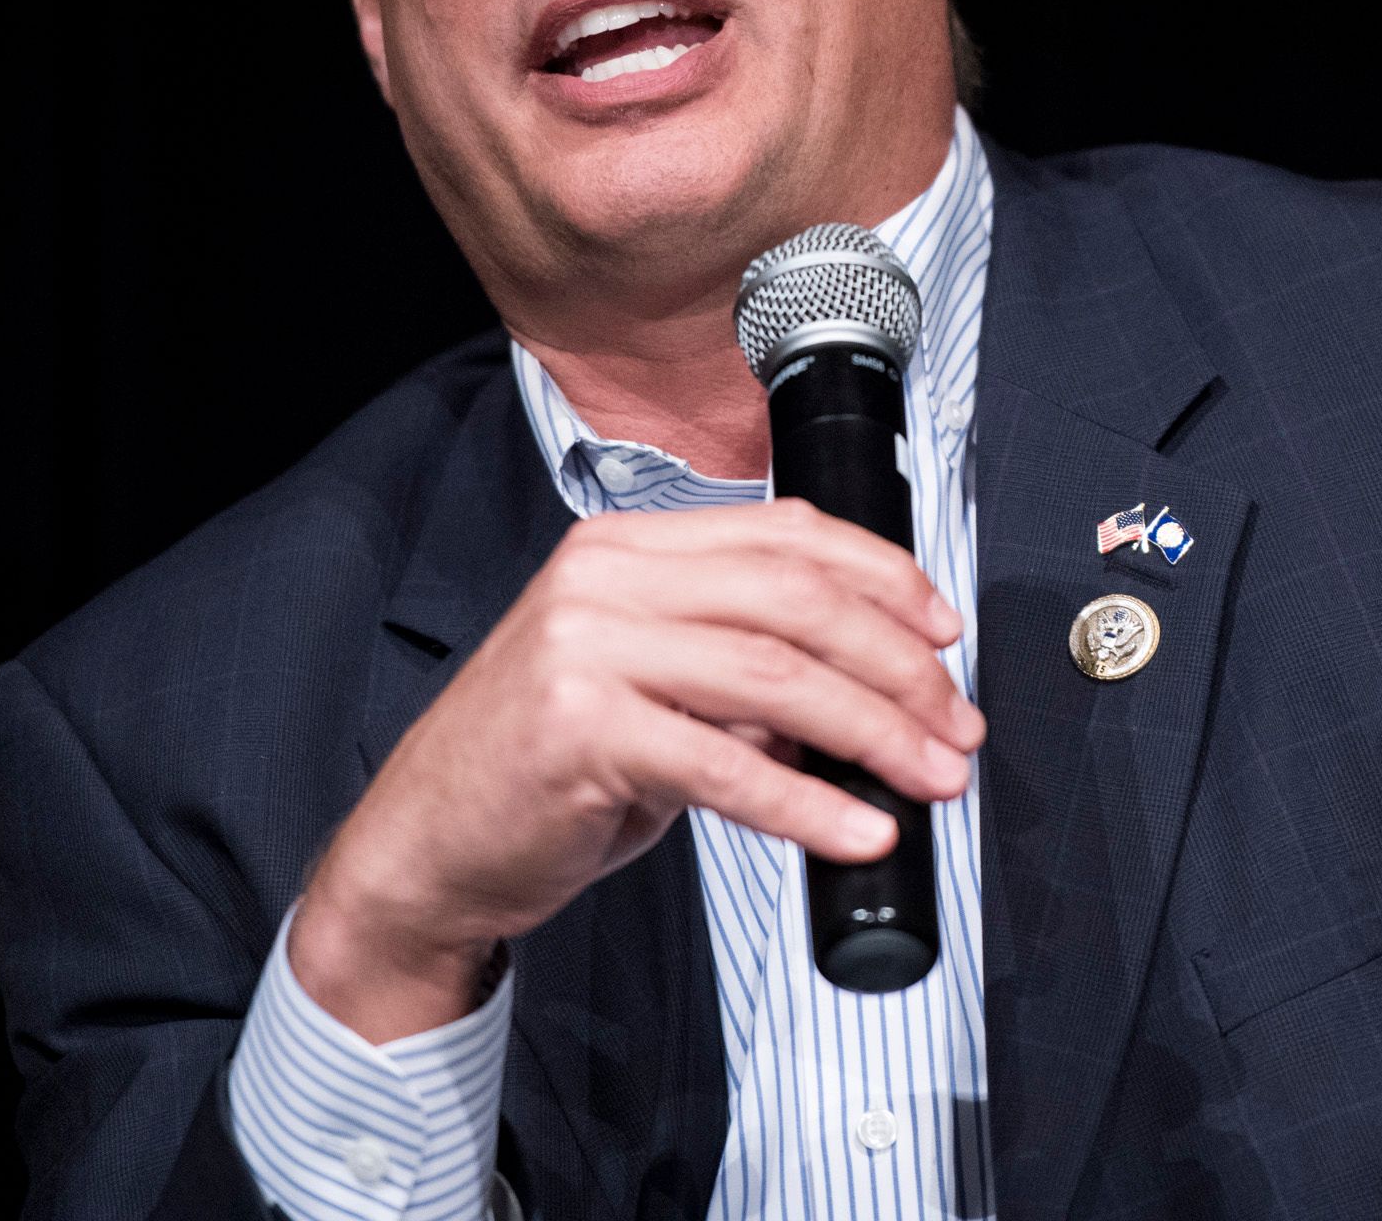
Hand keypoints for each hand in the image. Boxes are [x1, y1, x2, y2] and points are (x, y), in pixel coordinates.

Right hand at [289, 498, 984, 1038]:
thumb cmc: (542, 772)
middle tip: (954, 725)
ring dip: (876, 733)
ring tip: (930, 779)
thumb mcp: (648, 692)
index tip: (944, 633)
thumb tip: (869, 693)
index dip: (885, 578)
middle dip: (899, 665)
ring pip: (777, 675)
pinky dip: (808, 806)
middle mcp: (605, 578)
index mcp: (626, 548)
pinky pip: (726, 765)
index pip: (786, 534)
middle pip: (798, 600)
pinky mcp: (580, 728)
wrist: (426, 848)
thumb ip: (739, 672)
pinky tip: (856, 833)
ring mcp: (586, 646)